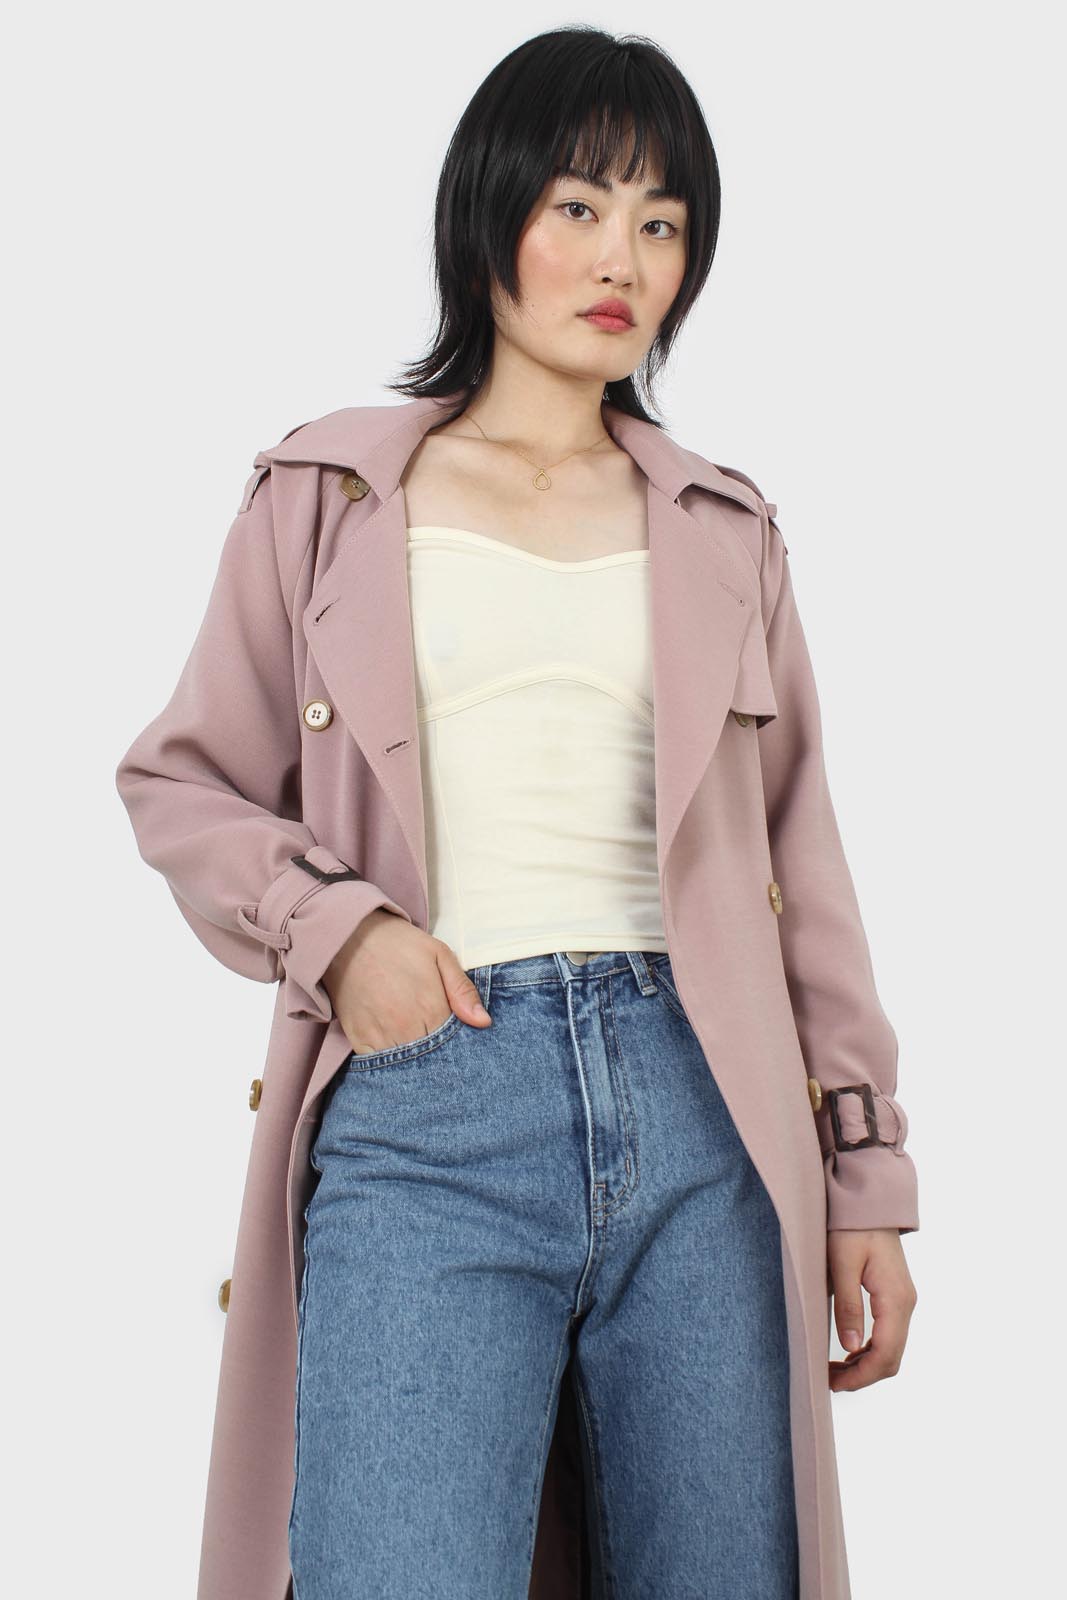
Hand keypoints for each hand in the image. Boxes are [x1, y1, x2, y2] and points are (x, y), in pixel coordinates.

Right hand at [322, 908, 491, 1053]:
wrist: (350, 937)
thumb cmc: (400, 945)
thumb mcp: (440, 956)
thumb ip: (463, 990)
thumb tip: (484, 1022)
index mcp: (431, 1009)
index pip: (455, 1045)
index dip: (461, 1047)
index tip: (463, 1045)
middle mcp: (406, 1028)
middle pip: (432, 1061)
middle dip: (441, 1059)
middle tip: (440, 1046)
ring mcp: (380, 1037)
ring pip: (406, 1067)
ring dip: (416, 1064)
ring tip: (419, 1046)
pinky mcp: (359, 1040)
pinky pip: (378, 1066)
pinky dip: (390, 1064)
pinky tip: (397, 1050)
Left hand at [826, 1227, 917, 1391]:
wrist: (869, 1199)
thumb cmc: (851, 1226)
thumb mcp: (842, 1264)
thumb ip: (848, 1306)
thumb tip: (851, 1347)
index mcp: (895, 1298)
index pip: (886, 1354)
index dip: (861, 1377)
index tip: (833, 1383)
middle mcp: (906, 1303)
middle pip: (892, 1357)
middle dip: (863, 1376)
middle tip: (829, 1380)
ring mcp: (903, 1300)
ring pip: (892, 1348)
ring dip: (866, 1364)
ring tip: (834, 1369)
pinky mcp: (895, 1295)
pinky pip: (889, 1333)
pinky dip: (871, 1349)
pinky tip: (849, 1350)